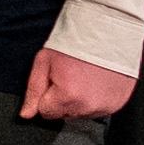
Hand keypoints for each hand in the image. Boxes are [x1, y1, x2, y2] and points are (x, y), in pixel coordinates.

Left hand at [19, 48, 136, 122]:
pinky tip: (97, 81)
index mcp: (67, 97)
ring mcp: (105, 106)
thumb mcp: (45, 61)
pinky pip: (100, 109)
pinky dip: (96, 98)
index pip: (45, 112)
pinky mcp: (117, 103)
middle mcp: (88, 106)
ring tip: (85, 76)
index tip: (55, 79)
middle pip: (64, 114)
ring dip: (80, 100)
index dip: (47, 95)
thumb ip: (34, 90)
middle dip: (63, 98)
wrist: (107, 30)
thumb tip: (26, 114)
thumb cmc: (75, 42)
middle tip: (71, 76)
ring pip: (82, 113)